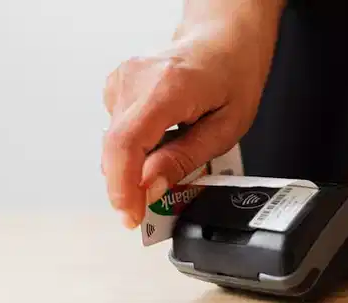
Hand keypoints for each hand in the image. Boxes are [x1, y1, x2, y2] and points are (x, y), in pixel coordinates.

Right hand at [101, 2, 281, 228]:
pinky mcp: (117, 85)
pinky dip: (134, 149)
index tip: (131, 216)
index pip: (126, 143)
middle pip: (115, 148)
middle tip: (151, 209)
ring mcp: (123, 78)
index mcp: (167, 87)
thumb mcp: (226, 127)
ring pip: (114, 143)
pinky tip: (160, 144)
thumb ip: (185, 158)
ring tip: (167, 168)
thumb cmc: (233, 76)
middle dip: (129, 186)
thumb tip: (151, 187)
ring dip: (134, 167)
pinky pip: (117, 131)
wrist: (224, 41)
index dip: (123, 187)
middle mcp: (137, 78)